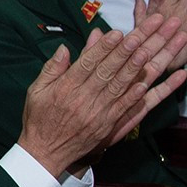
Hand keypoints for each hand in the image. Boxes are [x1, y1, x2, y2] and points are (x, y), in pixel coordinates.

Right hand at [15, 14, 186, 176]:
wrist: (44, 154)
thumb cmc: (39, 119)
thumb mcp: (36, 91)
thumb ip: (52, 68)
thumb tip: (65, 48)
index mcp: (66, 87)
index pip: (89, 62)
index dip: (104, 47)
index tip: (117, 32)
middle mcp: (84, 98)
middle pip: (109, 69)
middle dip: (127, 49)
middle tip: (143, 33)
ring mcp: (97, 113)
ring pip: (119, 86)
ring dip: (136, 67)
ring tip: (149, 50)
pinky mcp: (106, 125)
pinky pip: (124, 108)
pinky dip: (135, 94)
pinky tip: (147, 81)